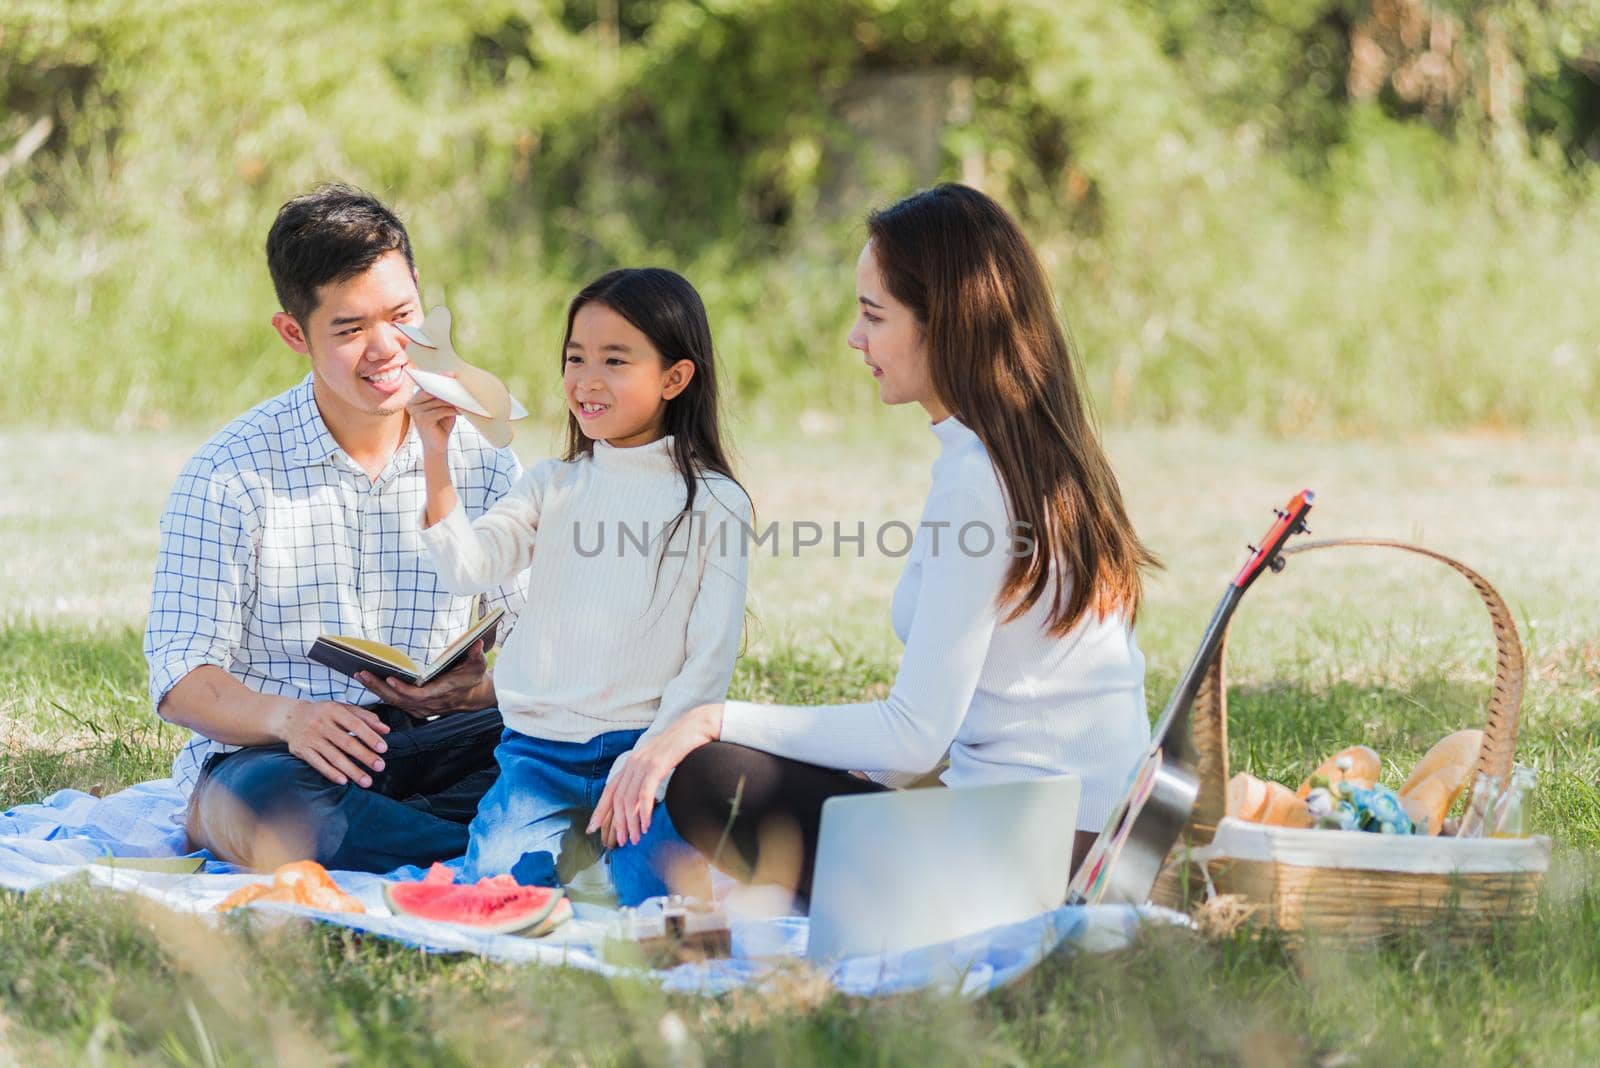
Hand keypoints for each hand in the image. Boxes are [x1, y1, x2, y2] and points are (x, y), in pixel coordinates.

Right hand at [272, 698, 390, 786]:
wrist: (290, 717)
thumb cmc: (323, 714)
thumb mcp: (343, 709)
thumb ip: (366, 717)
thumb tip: (386, 730)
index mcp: (334, 710)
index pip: (355, 724)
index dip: (370, 737)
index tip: (383, 749)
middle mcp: (321, 724)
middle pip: (346, 742)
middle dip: (364, 756)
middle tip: (380, 767)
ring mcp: (311, 738)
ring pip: (334, 756)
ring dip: (351, 770)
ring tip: (366, 781)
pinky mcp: (302, 750)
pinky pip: (318, 763)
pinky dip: (330, 773)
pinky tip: (343, 781)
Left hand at [356, 641, 492, 720]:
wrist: (473, 697)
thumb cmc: (473, 677)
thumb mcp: (478, 665)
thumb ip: (476, 654)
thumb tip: (476, 643)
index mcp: (442, 692)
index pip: (420, 695)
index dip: (404, 689)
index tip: (390, 679)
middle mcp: (429, 704)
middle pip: (400, 699)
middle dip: (379, 687)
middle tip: (362, 673)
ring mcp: (421, 709)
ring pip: (395, 702)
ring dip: (376, 689)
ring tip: (360, 675)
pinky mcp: (416, 709)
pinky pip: (396, 703)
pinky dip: (381, 693)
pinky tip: (369, 683)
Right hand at [406, 378, 459, 454]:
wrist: (437, 447)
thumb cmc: (441, 425)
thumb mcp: (444, 408)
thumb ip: (445, 397)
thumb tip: (457, 384)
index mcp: (416, 398)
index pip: (427, 385)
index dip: (439, 378)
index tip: (452, 374)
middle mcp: (412, 403)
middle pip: (431, 391)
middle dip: (447, 387)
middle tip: (460, 383)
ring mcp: (415, 412)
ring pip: (437, 401)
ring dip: (452, 398)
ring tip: (465, 396)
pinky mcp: (422, 420)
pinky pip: (440, 411)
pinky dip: (452, 409)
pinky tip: (462, 409)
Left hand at [589, 702, 723, 846]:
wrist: (696, 726)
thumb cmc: (680, 747)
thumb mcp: (658, 762)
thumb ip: (646, 777)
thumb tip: (642, 801)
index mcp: (631, 763)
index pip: (609, 790)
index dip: (599, 811)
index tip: (592, 829)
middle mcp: (633, 763)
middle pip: (617, 799)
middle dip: (618, 824)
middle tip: (622, 842)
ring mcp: (644, 763)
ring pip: (629, 799)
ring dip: (631, 823)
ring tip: (636, 838)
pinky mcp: (656, 765)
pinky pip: (645, 794)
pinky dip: (644, 812)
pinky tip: (646, 825)